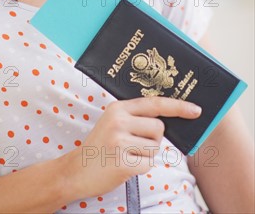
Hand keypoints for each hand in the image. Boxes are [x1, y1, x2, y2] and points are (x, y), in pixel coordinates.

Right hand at [64, 97, 201, 197]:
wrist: (76, 170)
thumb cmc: (101, 147)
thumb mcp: (113, 122)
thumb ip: (135, 117)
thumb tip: (168, 119)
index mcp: (118, 107)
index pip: (155, 103)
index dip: (178, 106)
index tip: (196, 110)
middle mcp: (118, 120)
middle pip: (159, 128)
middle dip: (152, 140)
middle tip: (131, 145)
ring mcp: (119, 141)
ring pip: (155, 147)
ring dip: (146, 155)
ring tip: (126, 155)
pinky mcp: (122, 162)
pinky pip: (148, 164)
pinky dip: (140, 168)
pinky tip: (123, 166)